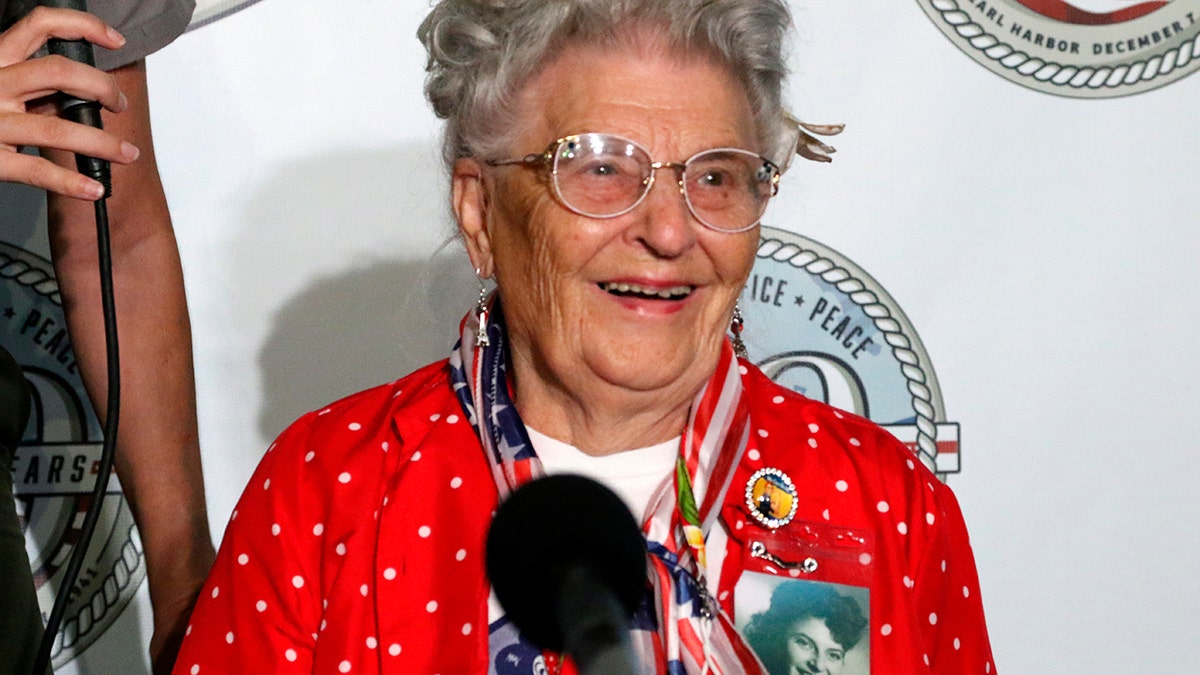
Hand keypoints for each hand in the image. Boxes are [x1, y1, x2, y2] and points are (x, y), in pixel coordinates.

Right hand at [0, 6, 139, 198]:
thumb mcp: (1, 83)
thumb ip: (32, 79)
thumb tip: (87, 85)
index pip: (39, 25)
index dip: (83, 26)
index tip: (116, 41)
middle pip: (58, 72)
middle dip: (103, 88)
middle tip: (120, 105)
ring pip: (57, 128)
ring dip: (102, 144)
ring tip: (127, 154)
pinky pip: (37, 170)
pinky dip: (71, 182)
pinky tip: (93, 188)